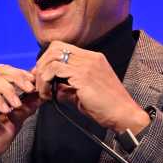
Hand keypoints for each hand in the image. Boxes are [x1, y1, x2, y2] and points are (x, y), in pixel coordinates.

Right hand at [0, 64, 39, 162]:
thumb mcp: (15, 123)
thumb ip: (26, 108)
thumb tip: (40, 95)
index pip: (7, 73)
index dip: (21, 74)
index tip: (34, 83)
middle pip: (0, 71)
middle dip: (18, 77)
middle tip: (29, 88)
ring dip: (9, 90)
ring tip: (16, 105)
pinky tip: (4, 111)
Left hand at [34, 42, 149, 132]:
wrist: (124, 115)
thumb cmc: (107, 108)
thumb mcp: (84, 94)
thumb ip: (67, 88)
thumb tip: (51, 89)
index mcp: (93, 58)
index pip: (62, 48)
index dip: (48, 61)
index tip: (42, 78)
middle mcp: (90, 57)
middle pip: (55, 48)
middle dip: (41, 65)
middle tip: (39, 84)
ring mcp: (87, 64)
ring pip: (52, 58)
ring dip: (42, 75)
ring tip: (43, 92)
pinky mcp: (83, 75)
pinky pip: (54, 70)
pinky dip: (45, 82)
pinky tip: (47, 95)